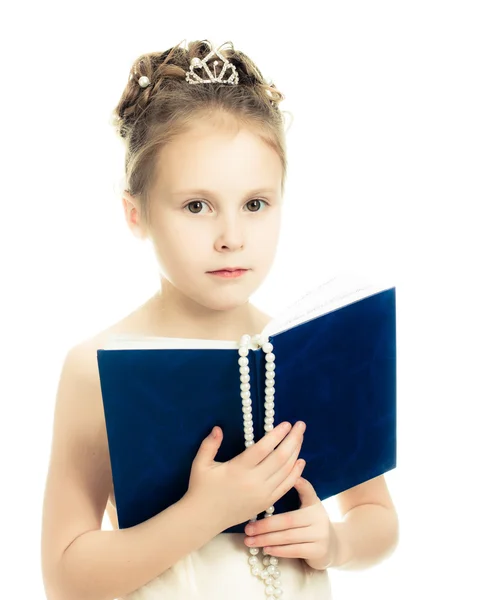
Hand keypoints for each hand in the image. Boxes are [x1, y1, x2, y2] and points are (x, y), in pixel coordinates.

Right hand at [184, 421, 306, 530]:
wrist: (203, 519)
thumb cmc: (201, 489)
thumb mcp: (200, 464)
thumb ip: (209, 444)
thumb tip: (218, 428)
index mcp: (238, 469)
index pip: (263, 448)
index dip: (277, 435)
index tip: (286, 423)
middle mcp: (254, 482)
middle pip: (280, 457)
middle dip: (293, 439)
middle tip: (300, 425)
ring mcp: (262, 494)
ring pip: (286, 471)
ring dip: (296, 452)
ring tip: (300, 437)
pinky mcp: (266, 503)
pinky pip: (286, 486)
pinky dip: (296, 473)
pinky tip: (300, 461)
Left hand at [243, 475, 337, 570]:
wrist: (333, 546)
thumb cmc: (311, 523)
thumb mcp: (308, 505)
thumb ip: (299, 491)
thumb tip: (285, 474)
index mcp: (313, 502)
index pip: (305, 490)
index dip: (298, 483)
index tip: (286, 478)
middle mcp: (318, 517)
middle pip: (287, 520)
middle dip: (264, 525)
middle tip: (248, 528)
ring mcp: (320, 535)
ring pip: (288, 537)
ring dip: (266, 539)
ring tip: (250, 541)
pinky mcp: (318, 551)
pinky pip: (294, 550)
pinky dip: (279, 550)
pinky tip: (266, 549)